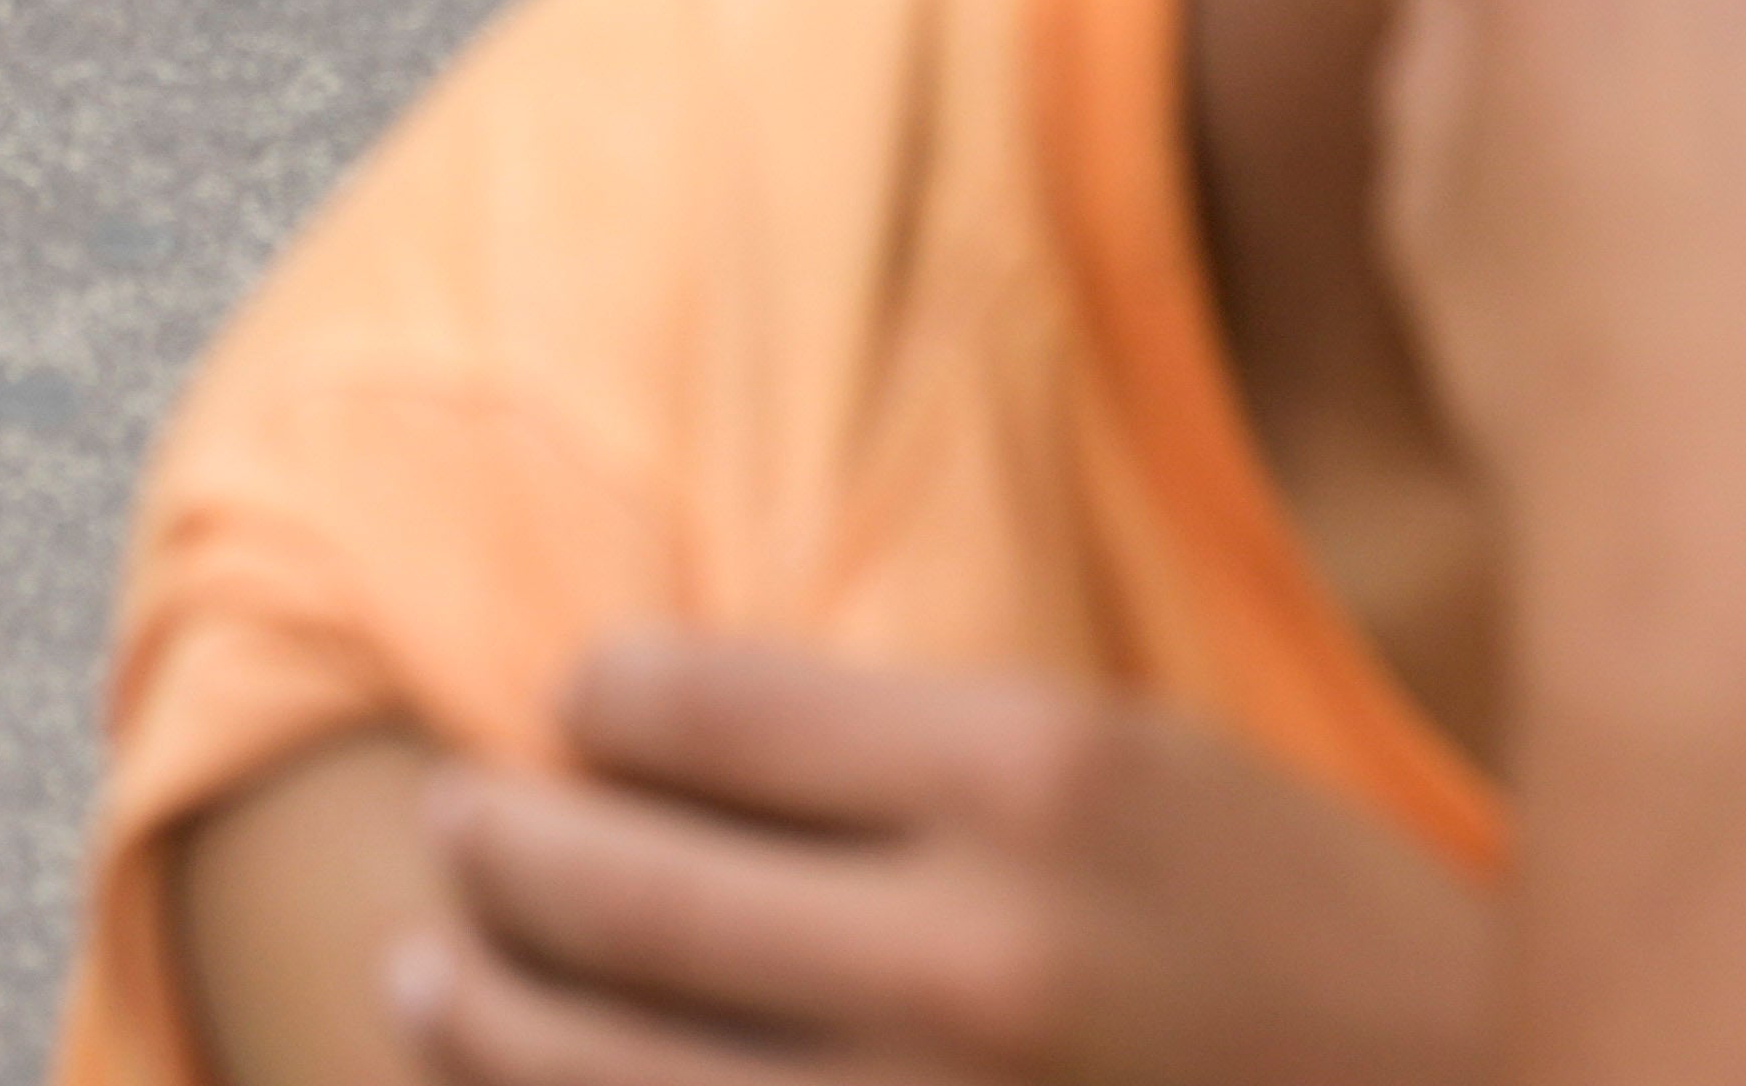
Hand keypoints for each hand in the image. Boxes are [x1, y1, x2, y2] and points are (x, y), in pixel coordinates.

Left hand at [392, 638, 1492, 1085]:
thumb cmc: (1316, 949)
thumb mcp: (1156, 775)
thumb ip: (939, 765)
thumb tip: (668, 740)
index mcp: (1040, 779)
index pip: (699, 704)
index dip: (599, 699)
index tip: (574, 705)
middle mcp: (977, 956)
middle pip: (617, 888)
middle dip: (496, 850)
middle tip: (452, 826)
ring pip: (604, 1081)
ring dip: (481, 1023)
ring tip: (429, 982)